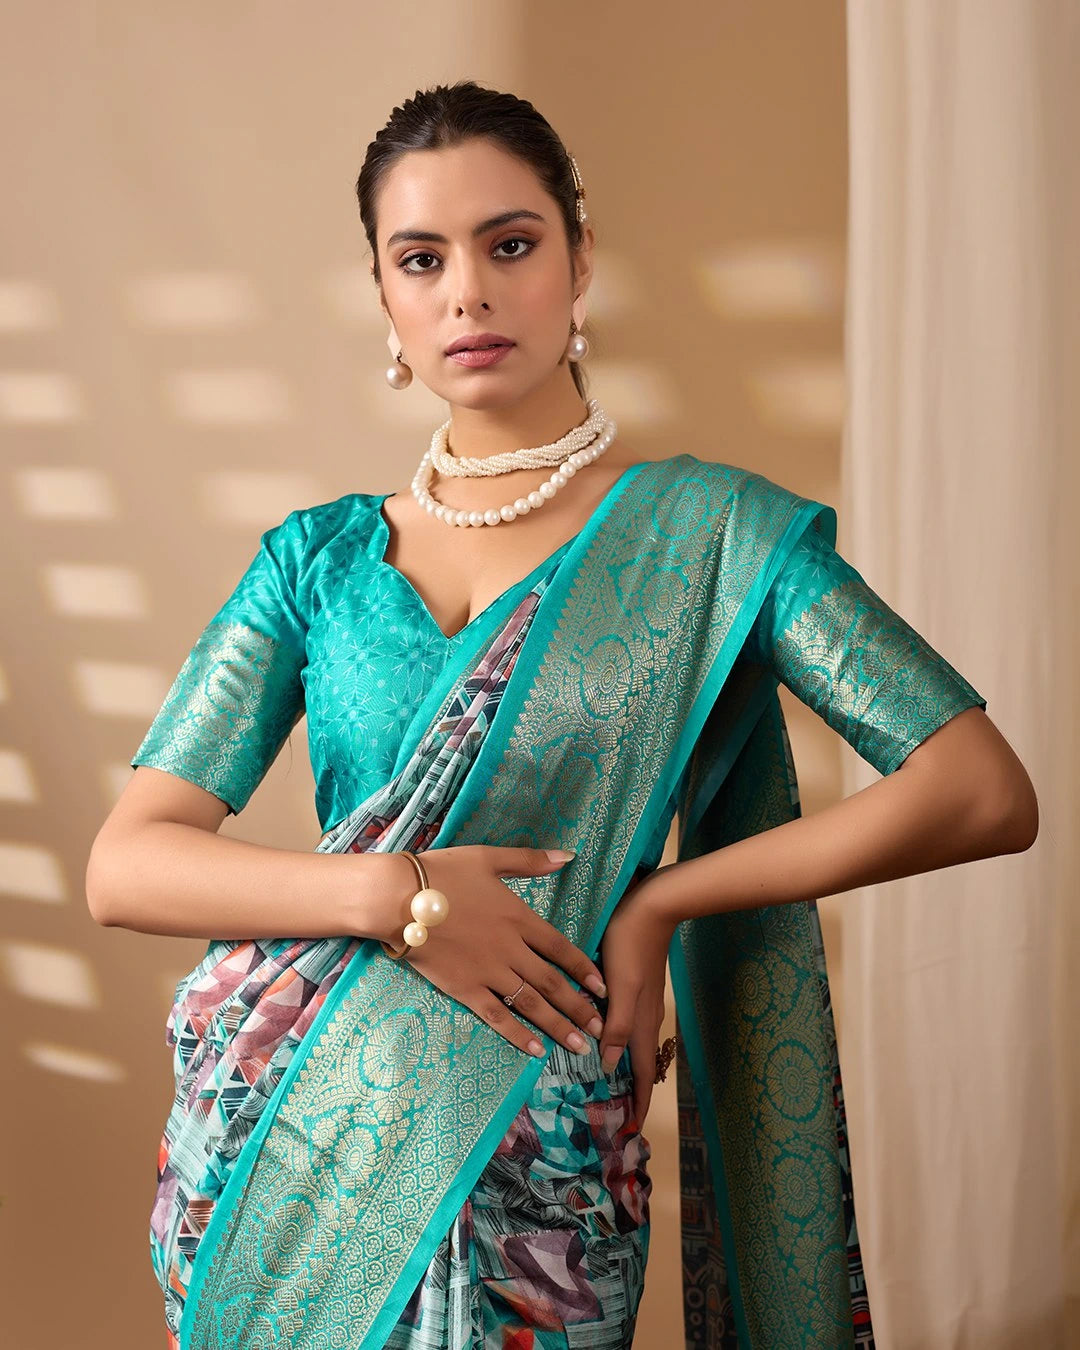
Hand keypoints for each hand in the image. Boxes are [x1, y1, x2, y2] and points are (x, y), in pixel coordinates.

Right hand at [396, 845, 607, 1060]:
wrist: (399, 899)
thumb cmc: (442, 874)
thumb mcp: (488, 858)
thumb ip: (529, 861)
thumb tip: (568, 856)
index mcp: (518, 917)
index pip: (560, 948)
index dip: (582, 969)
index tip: (602, 988)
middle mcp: (510, 949)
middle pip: (551, 982)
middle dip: (578, 1007)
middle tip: (600, 1028)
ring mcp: (488, 972)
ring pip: (530, 1003)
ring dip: (558, 1025)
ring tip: (579, 1045)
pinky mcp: (464, 989)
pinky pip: (496, 1015)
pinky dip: (517, 1034)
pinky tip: (535, 1050)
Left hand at [597, 870, 678, 1128]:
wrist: (654, 905)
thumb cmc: (632, 944)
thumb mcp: (621, 987)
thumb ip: (616, 1026)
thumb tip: (606, 1067)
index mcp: (641, 1021)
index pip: (643, 1072)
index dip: (639, 1101)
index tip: (632, 1130)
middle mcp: (644, 1015)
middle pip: (640, 1063)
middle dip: (633, 1090)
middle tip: (620, 1115)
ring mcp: (642, 999)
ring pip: (634, 1044)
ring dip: (627, 1068)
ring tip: (613, 1085)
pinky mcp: (636, 984)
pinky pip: (629, 1025)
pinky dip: (621, 1042)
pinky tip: (608, 1037)